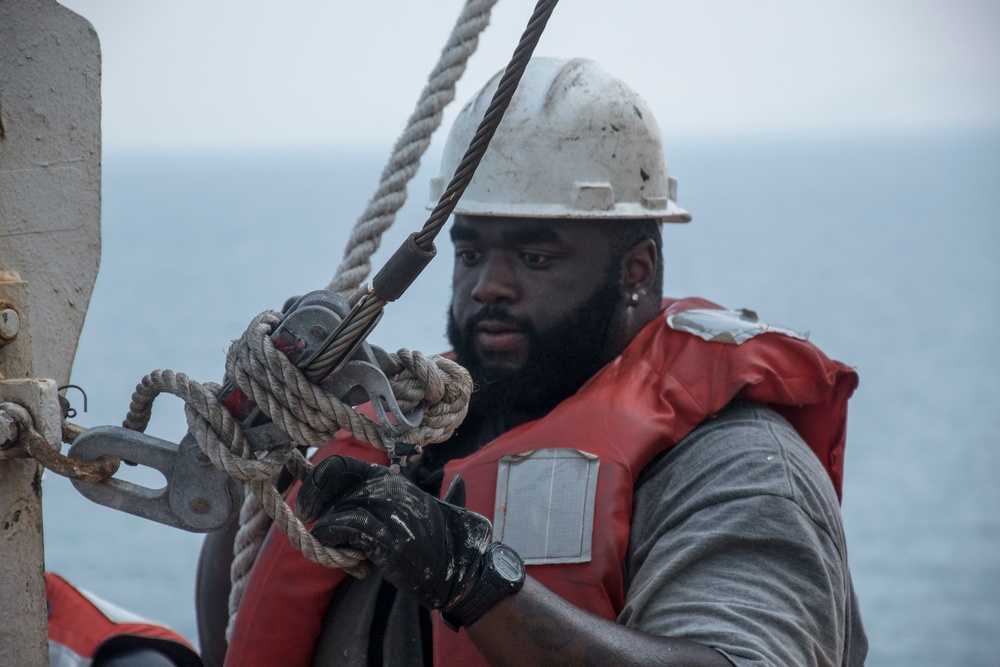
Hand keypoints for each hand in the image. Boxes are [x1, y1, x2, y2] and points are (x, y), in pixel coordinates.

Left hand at [295, 455, 491, 610]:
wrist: (459, 565)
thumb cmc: (432, 539)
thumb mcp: (406, 509)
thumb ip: (379, 500)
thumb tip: (341, 507)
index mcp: (389, 478)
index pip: (339, 465)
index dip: (316, 482)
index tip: (308, 505)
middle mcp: (387, 486)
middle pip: (332, 485)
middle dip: (314, 503)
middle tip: (309, 520)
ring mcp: (387, 508)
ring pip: (337, 509)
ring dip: (329, 530)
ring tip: (341, 550)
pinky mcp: (386, 534)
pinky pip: (345, 527)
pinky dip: (332, 539)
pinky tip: (341, 552)